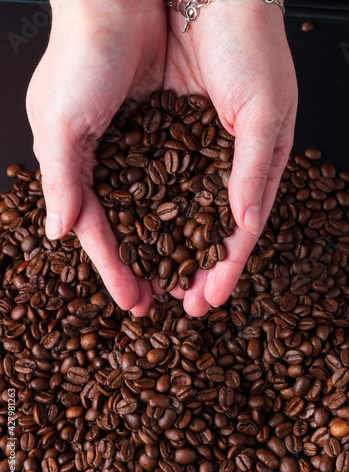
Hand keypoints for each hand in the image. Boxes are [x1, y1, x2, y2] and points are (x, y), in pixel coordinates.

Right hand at [26, 0, 166, 314]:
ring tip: (185, 280)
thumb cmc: (81, 57)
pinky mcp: (168, 133)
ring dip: (171, 246)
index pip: (98, 232)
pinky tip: (202, 232)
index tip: (132, 303)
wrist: (116, 2)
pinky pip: (182, 181)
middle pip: (129, 230)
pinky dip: (190, 208)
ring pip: (157, 212)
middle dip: (144, 268)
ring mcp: (140, 152)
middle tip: (161, 304)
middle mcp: (110, 166)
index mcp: (78, 169)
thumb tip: (58, 230)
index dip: (114, 269)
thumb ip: (62, 178)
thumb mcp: (60, 121)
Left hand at [164, 0, 297, 315]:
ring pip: (174, 214)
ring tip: (152, 286)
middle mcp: (219, 165)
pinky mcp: (159, 134)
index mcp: (252, 165)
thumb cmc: (251, 45)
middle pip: (203, 229)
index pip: (237, 229)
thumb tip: (244, 222)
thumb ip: (255, 169)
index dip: (225, 267)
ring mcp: (188, 152)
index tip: (210, 300)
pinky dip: (142, 213)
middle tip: (180, 306)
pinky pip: (149, 183)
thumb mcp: (265, 111)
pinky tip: (134, 239)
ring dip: (164, 251)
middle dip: (192, 270)